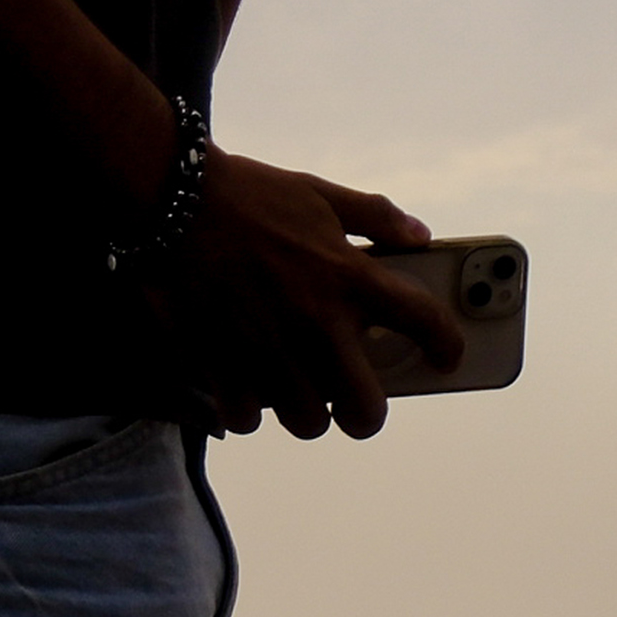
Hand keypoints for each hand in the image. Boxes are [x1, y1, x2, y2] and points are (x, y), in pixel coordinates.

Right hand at [146, 151, 464, 439]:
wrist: (170, 195)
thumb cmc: (247, 193)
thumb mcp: (316, 193)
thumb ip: (373, 215)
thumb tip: (419, 234)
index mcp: (349, 277)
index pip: (425, 323)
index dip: (447, 346)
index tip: (446, 357)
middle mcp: (317, 323)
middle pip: (366, 411)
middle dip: (363, 409)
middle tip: (351, 393)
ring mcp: (269, 350)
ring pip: (307, 423)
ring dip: (304, 410)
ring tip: (293, 385)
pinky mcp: (221, 362)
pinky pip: (247, 417)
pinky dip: (247, 408)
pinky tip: (244, 386)